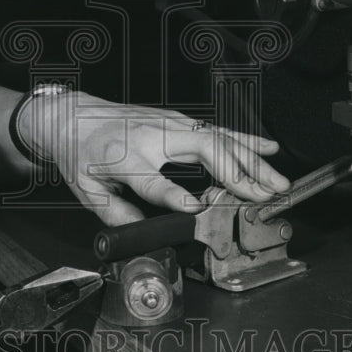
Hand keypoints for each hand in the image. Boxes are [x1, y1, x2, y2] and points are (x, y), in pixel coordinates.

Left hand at [25, 92, 290, 225]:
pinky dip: (246, 138)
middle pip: (201, 148)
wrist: (74, 115)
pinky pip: (218, 129)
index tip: (197, 209)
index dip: (175, 195)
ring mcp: (169, 123)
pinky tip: (268, 148)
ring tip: (277, 182)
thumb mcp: (88, 191)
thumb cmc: (82, 153)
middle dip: (236, 172)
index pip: (153, 179)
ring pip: (218, 138)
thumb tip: (147, 235)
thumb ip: (117, 216)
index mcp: (123, 157)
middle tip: (262, 195)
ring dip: (251, 160)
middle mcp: (151, 136)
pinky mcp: (179, 119)